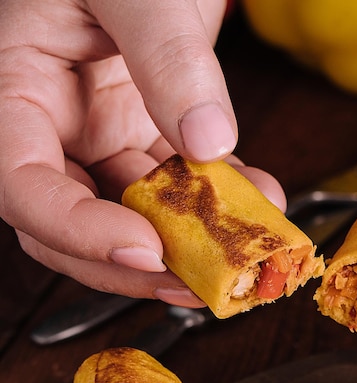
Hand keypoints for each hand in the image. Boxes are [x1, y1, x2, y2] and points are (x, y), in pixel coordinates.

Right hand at [0, 0, 283, 306]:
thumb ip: (166, 54)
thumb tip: (206, 141)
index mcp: (16, 87)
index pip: (22, 186)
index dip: (78, 232)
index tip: (143, 249)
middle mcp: (56, 123)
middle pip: (76, 223)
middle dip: (139, 261)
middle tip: (199, 281)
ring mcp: (103, 132)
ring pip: (137, 213)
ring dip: (192, 240)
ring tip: (245, 247)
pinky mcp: (149, 132)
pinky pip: (180, 184)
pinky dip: (219, 201)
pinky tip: (258, 200)